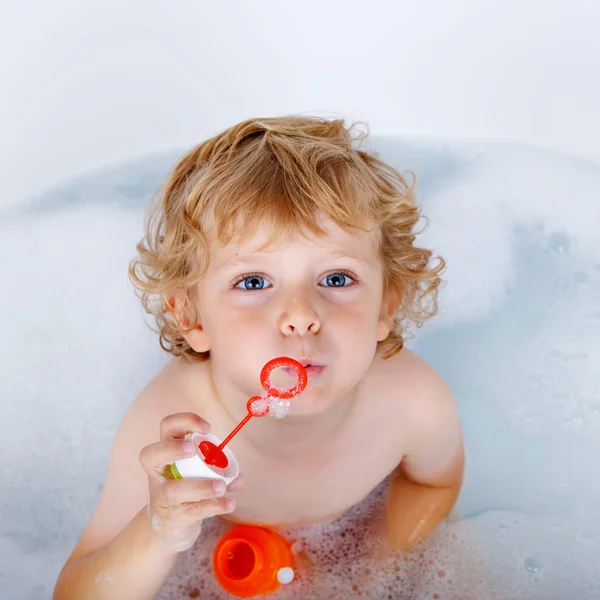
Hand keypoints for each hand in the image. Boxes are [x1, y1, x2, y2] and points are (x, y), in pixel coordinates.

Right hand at [139, 412, 239, 552]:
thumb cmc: (185, 489)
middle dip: (171, 449)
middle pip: (150, 455)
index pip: (167, 427)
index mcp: (166, 452)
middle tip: (192, 450)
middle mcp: (158, 472)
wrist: (168, 525)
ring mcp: (161, 496)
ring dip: (200, 486)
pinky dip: (212, 506)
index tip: (207, 429)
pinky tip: (229, 503)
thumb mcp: (198, 473)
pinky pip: (190, 511)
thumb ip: (218, 470)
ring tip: (222, 487)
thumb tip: (239, 476)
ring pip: (173, 490)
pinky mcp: (170, 517)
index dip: (184, 421)